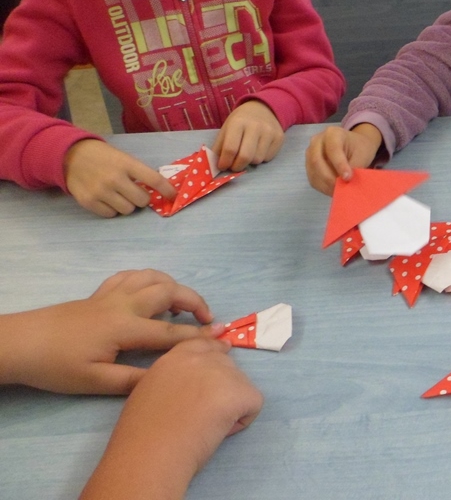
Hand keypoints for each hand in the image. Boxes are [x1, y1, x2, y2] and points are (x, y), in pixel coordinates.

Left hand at [0, 269, 219, 394]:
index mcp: (125, 328)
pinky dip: (150, 279)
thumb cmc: (57, 366)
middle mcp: (124, 304)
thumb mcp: (95, 382)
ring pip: (153, 277)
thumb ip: (133, 380)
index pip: (171, 333)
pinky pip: (132, 275)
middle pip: (170, 292)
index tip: (223, 339)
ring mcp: (112, 294)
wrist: (21, 344)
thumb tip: (167, 377)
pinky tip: (151, 291)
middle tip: (208, 319)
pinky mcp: (100, 293)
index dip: (200, 337)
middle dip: (195, 302)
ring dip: (175, 287)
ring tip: (182, 304)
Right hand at [64, 139, 176, 217]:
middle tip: (136, 193)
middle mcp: (114, 178)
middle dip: (142, 198)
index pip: (154, 180)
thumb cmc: (103, 157)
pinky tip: (107, 199)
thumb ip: (138, 172)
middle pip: (142, 200)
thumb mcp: (123, 158)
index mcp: (126, 164)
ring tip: (120, 195)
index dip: (167, 190)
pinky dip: (112, 209)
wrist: (70, 155)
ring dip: (128, 205)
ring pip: (128, 210)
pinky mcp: (89, 201)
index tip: (173, 196)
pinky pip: (111, 214)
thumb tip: (158, 189)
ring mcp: (101, 191)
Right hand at [80, 338, 262, 499]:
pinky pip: (253, 403)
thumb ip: (172, 380)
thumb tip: (191, 387)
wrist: (149, 454)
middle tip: (205, 412)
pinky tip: (220, 432)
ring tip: (206, 426)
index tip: (220, 361)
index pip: (204, 345)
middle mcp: (200, 359)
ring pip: (240, 384)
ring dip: (231, 404)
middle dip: (222, 386)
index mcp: (174, 358)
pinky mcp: (239, 391)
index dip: (214, 354)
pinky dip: (242, 420)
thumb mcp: (149, 393)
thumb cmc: (141, 435)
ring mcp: (222, 372)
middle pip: (226, 363)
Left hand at [213, 100, 284, 171]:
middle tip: (234, 166)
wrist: (264, 108)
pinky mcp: (279, 137)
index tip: (222, 166)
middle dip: (237, 166)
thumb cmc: (241, 121)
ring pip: (257, 160)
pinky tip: (258, 149)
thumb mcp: (226, 128)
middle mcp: (255, 126)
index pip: (230, 148)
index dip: (225, 162)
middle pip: (245, 157)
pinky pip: (268, 158)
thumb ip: (219, 147)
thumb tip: (213, 166)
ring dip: (250, 162)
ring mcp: (269, 132)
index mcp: (238, 122)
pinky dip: (261, 158)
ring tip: (247, 153)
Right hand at [305, 124, 382, 194]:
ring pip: (313, 172)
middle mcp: (317, 141)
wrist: (353, 146)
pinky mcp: (309, 166)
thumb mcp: (362, 154)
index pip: (333, 150)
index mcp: (332, 133)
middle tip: (343, 188)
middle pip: (317, 161)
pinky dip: (324, 188)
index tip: (348, 178)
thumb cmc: (359, 148)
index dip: (340, 165)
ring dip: (326, 185)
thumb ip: (354, 166)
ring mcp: (310, 153)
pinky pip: (313, 179)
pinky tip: (335, 190)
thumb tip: (347, 183)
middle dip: (330, 178)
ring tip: (340, 191)